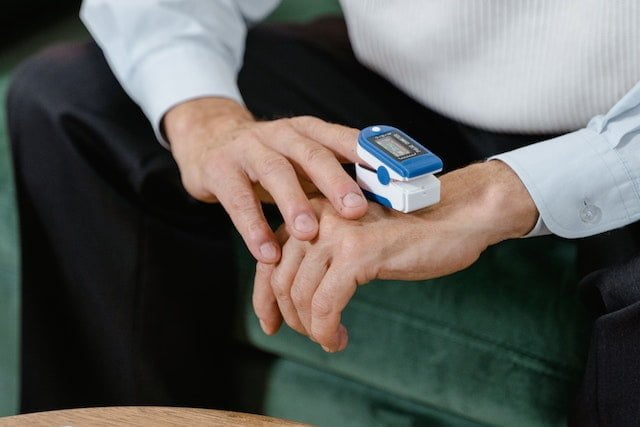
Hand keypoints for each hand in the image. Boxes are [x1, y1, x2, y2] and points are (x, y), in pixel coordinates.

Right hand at [164, 97, 367, 263]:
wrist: (209, 139)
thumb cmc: (269, 157)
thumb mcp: (302, 158)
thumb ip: (334, 174)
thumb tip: (385, 200)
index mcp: (308, 131)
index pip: (343, 139)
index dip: (369, 157)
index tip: (395, 177)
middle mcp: (281, 135)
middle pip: (312, 155)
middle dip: (335, 182)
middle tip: (355, 210)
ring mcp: (249, 149)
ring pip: (275, 173)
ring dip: (293, 203)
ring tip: (308, 233)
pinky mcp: (220, 169)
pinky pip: (238, 200)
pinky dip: (253, 227)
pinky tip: (268, 253)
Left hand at [253, 160, 537, 351]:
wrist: (454, 219)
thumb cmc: (408, 235)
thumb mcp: (354, 240)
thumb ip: (321, 255)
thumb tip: (290, 293)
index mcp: (313, 210)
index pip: (269, 256)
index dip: (264, 296)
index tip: (270, 323)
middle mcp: (318, 215)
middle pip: (278, 277)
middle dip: (286, 316)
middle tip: (307, 336)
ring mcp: (337, 231)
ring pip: (300, 294)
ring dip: (310, 328)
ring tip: (329, 339)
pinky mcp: (358, 252)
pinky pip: (325, 304)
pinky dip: (326, 329)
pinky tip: (338, 339)